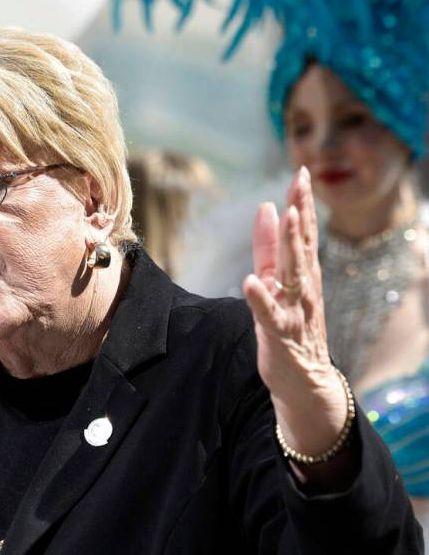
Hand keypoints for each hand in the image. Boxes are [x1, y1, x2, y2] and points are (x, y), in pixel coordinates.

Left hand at [242, 167, 350, 482]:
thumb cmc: (289, 327)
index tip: (301, 173)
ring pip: (293, 275)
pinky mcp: (280, 337)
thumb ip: (270, 247)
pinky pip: (270, 316)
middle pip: (303, 248)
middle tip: (301, 184)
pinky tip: (251, 282)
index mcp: (302, 276)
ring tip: (286, 218)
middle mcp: (303, 290)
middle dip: (301, 215)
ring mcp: (294, 313)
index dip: (302, 204)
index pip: (304, 235)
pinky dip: (261, 300)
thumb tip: (268, 208)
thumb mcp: (277, 281)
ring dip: (290, 247)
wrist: (304, 381)